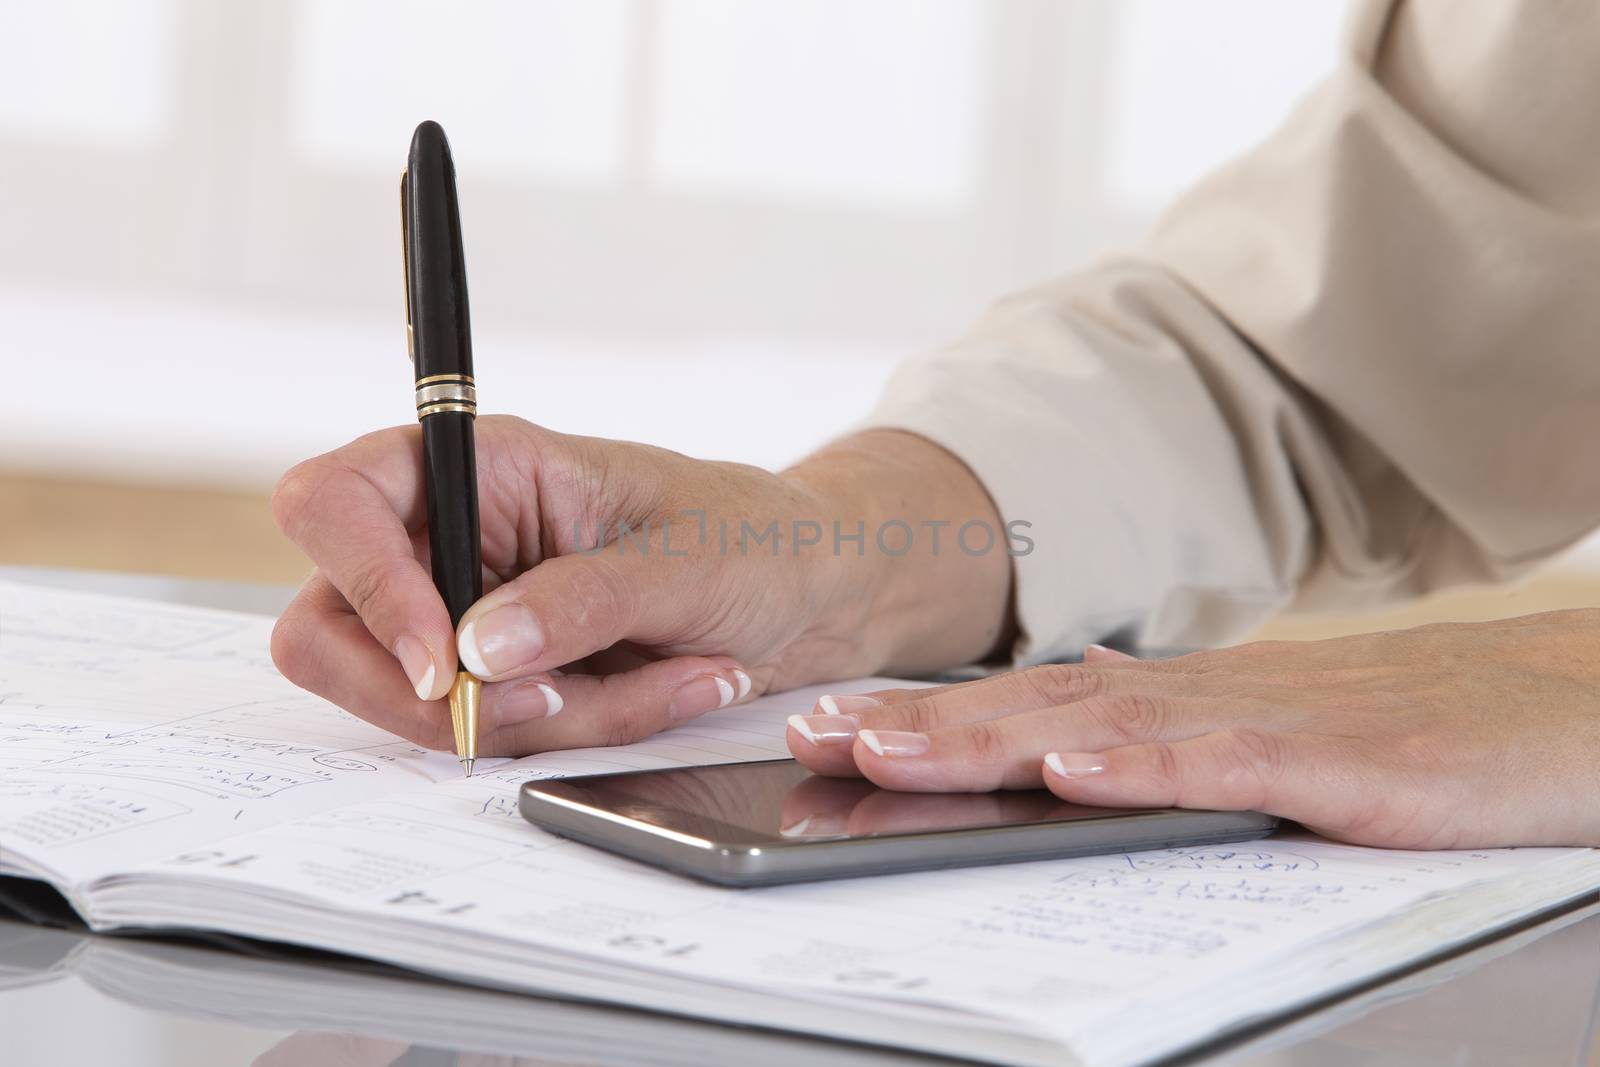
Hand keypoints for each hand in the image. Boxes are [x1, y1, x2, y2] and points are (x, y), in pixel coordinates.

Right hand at [269, 417, 1009, 756]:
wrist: (812, 590)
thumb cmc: (756, 537)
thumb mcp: (685, 559)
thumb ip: (583, 598)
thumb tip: (479, 649)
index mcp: (480, 465)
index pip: (336, 503)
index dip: (364, 584)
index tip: (444, 662)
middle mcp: (451, 536)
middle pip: (334, 629)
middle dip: (432, 694)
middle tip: (551, 700)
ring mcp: (464, 615)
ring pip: (413, 702)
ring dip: (534, 719)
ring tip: (660, 681)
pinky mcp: (498, 678)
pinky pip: (487, 733)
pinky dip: (571, 735)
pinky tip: (662, 690)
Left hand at [786, 611, 1599, 847]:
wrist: (1573, 711)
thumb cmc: (1428, 733)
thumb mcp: (1283, 740)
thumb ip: (1182, 738)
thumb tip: (1084, 730)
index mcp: (1192, 700)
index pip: (1036, 701)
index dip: (930, 714)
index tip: (835, 725)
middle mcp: (1213, 698)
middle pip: (1042, 704)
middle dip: (918, 724)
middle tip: (811, 735)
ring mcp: (1275, 724)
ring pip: (1107, 724)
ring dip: (989, 737)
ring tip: (889, 750)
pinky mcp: (1346, 764)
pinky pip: (1228, 761)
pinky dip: (1143, 761)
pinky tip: (1075, 768)